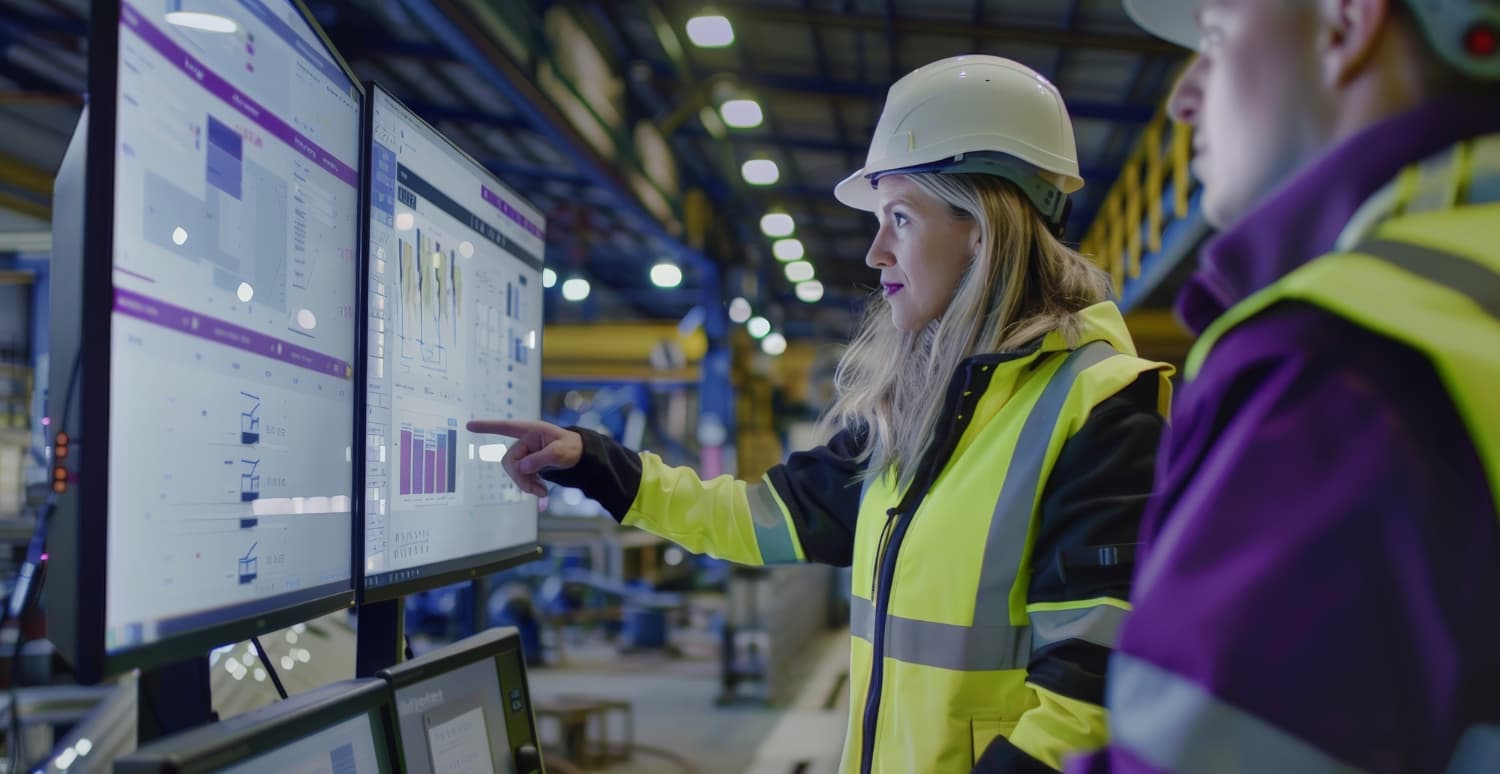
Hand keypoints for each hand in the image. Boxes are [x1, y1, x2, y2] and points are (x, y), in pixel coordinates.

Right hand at [466, 419, 582, 497]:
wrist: (580, 457)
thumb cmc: (572, 448)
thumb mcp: (561, 453)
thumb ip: (541, 458)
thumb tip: (521, 467)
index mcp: (531, 431)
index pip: (506, 427)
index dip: (487, 427)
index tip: (469, 426)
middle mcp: (524, 441)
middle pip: (509, 461)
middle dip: (521, 478)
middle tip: (538, 491)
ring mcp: (525, 453)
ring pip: (514, 472)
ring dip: (526, 484)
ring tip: (542, 492)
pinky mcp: (527, 464)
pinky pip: (520, 477)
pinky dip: (529, 486)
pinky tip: (542, 491)